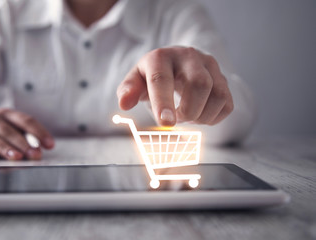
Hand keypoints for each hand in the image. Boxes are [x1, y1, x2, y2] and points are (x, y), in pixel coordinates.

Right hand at [0, 108, 53, 159]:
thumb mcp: (8, 134)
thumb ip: (22, 143)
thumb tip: (35, 155)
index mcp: (7, 114)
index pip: (26, 121)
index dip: (39, 132)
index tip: (50, 145)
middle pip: (9, 130)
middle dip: (23, 144)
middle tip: (34, 155)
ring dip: (5, 148)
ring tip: (16, 157)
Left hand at [117, 46, 233, 125]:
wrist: (175, 64)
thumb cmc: (153, 75)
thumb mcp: (136, 80)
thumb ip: (128, 90)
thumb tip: (124, 104)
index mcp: (161, 57)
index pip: (162, 79)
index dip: (163, 102)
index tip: (165, 123)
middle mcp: (189, 56)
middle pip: (199, 84)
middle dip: (188, 111)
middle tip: (175, 119)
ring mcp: (210, 66)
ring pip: (217, 94)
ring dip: (201, 116)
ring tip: (186, 116)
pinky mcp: (223, 78)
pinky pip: (227, 104)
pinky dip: (213, 118)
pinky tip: (199, 114)